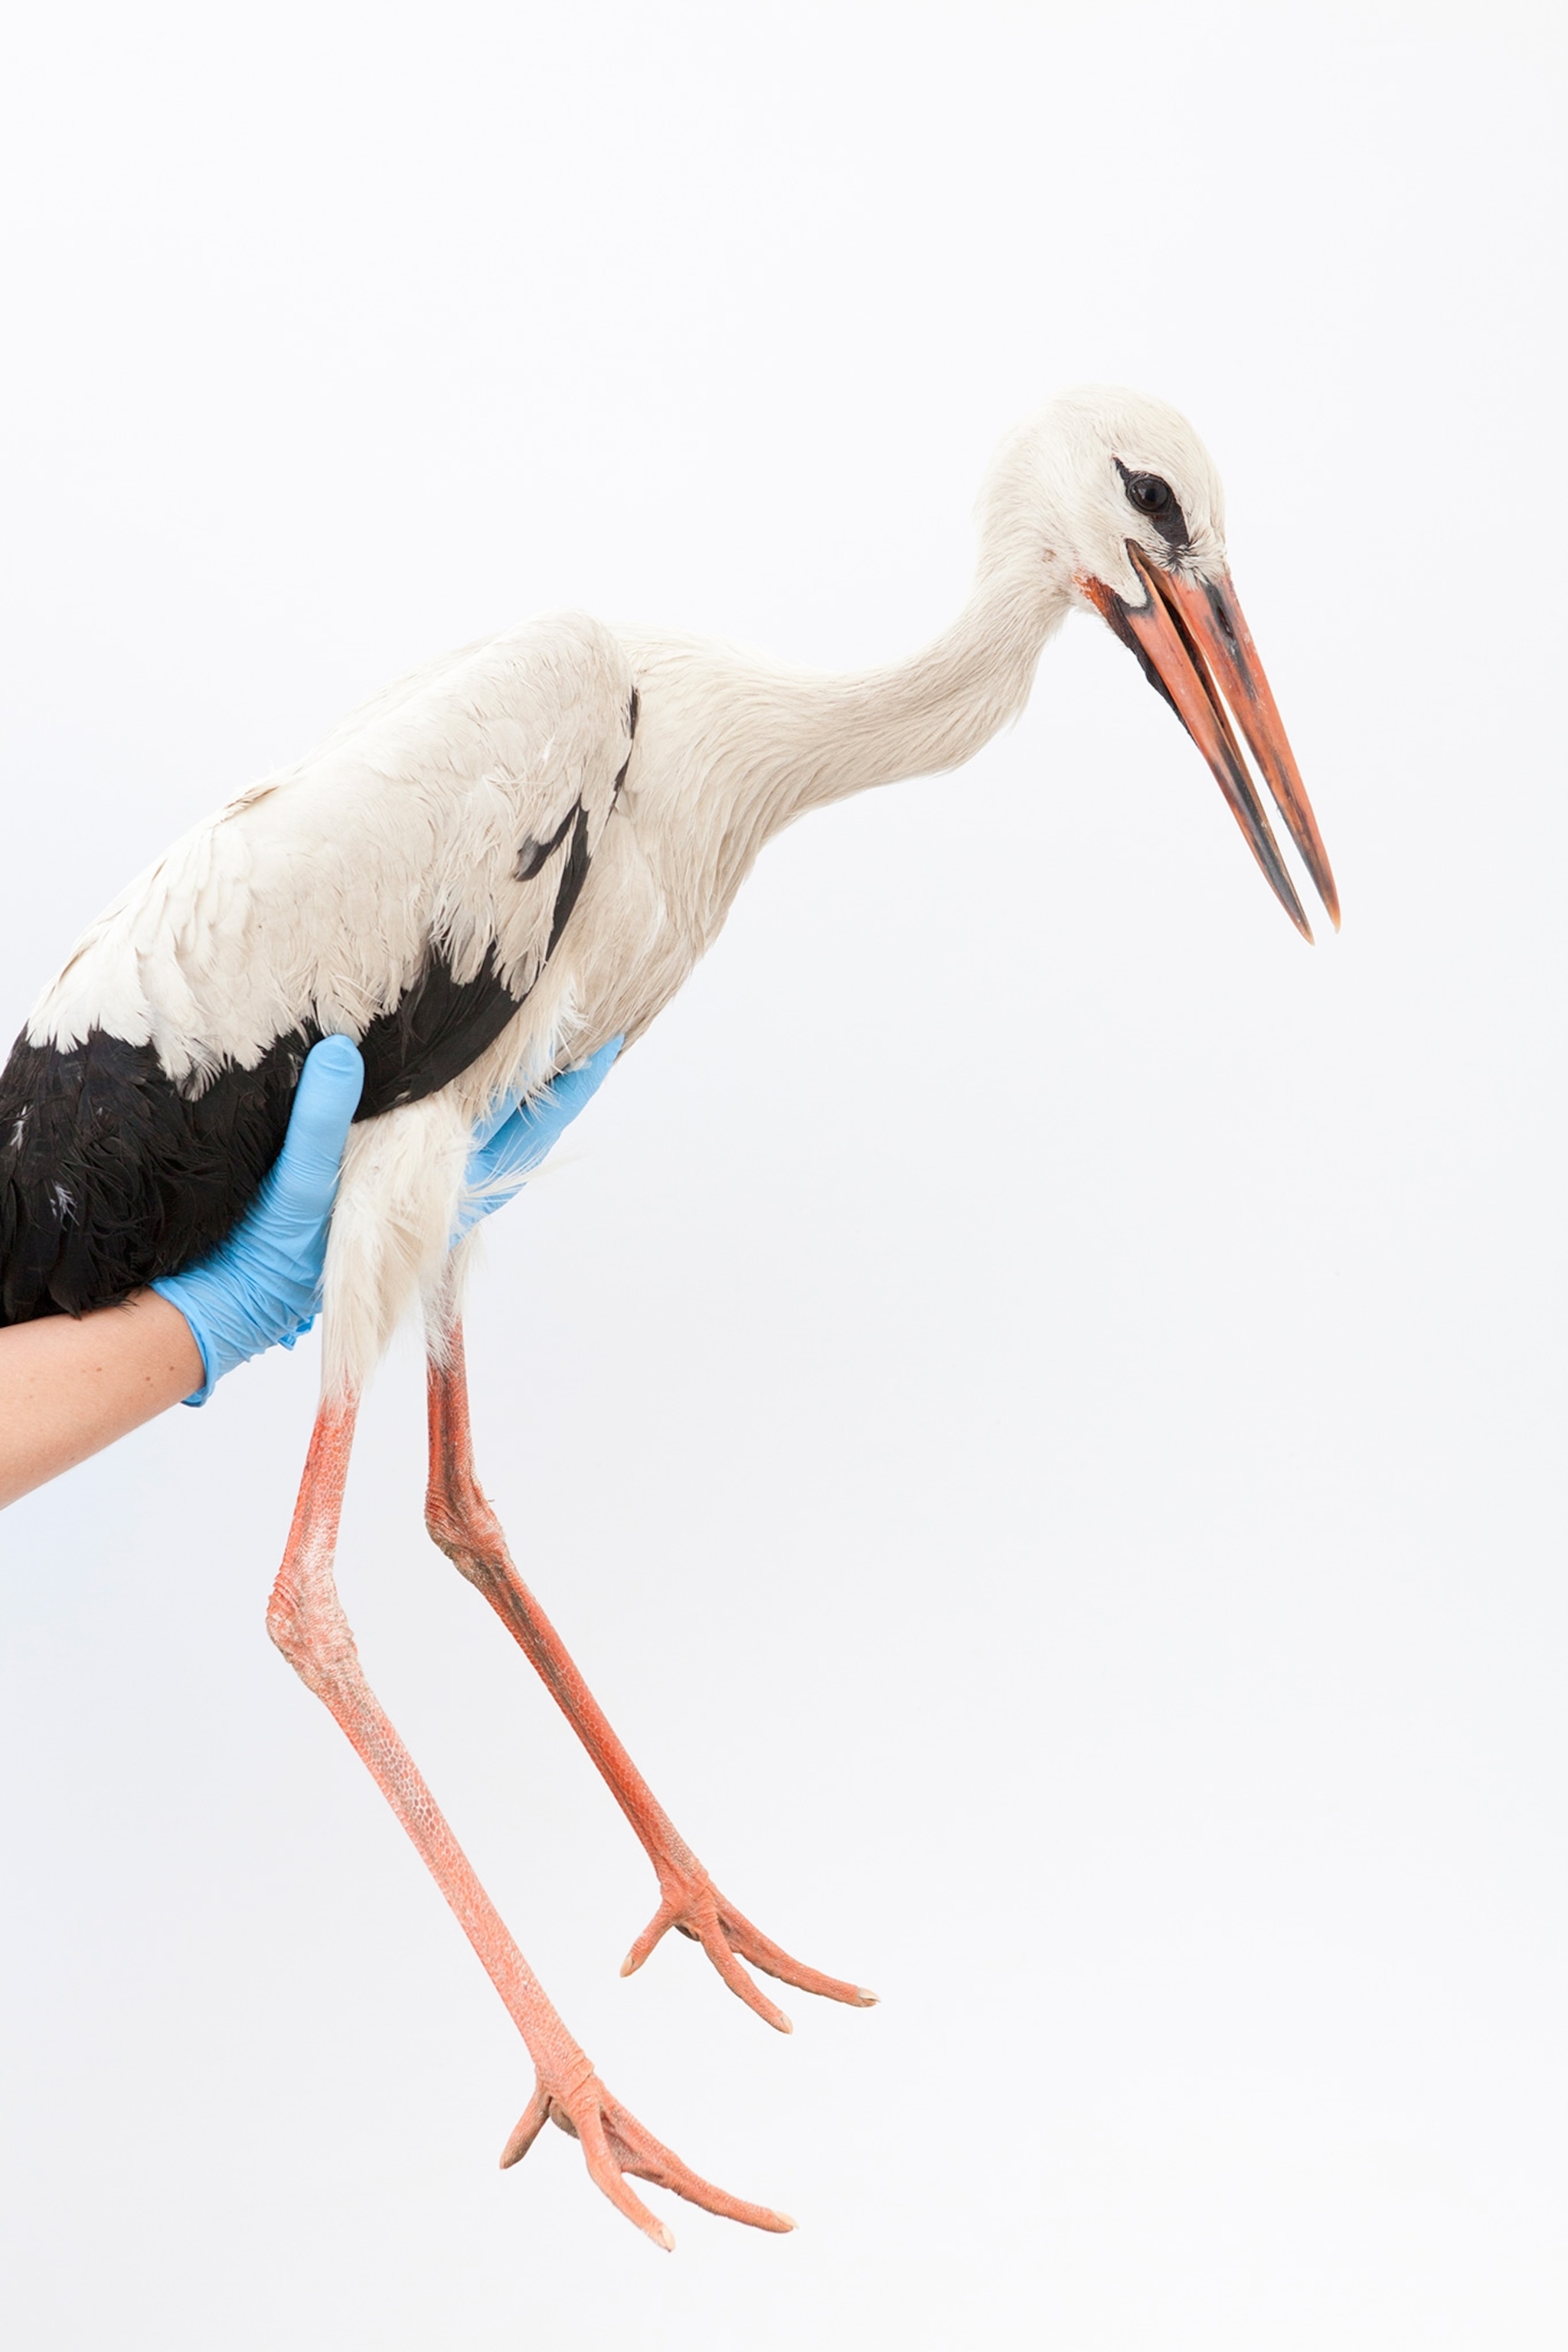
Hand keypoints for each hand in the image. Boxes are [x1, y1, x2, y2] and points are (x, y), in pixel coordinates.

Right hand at [152, 1034, 623, 1401]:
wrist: (233, 1304)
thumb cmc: (271, 1253)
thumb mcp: (298, 1187)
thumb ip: (320, 1121)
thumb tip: (346, 1056)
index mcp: (440, 1193)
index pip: (521, 1132)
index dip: (565, 1091)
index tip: (608, 1044)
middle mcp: (438, 1193)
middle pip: (515, 1129)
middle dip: (548, 1080)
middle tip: (583, 1022)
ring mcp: (412, 1191)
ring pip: (481, 1132)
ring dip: (507, 1089)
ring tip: (529, 1036)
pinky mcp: (379, 1187)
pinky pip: (438, 1134)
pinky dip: (458, 1101)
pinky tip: (449, 1075)